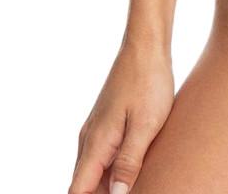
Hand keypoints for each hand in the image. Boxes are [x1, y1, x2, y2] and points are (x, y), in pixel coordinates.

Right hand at [70, 40, 173, 193]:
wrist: (145, 47)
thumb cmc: (149, 82)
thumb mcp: (145, 126)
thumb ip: (129, 163)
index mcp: (96, 143)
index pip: (78, 190)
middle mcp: (89, 139)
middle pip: (84, 185)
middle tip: (130, 190)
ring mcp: (96, 130)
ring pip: (93, 171)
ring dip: (105, 186)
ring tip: (131, 186)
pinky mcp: (106, 123)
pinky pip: (102, 156)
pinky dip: (110, 171)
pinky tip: (131, 173)